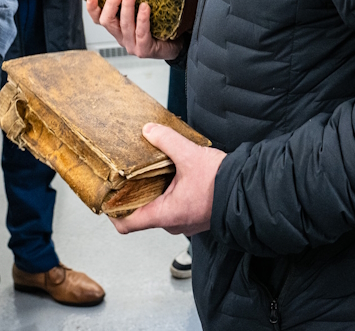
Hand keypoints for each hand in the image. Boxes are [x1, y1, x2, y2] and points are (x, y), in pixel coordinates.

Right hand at [86, 0, 181, 59]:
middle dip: (111, 4)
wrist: (175, 46)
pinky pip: (141, 32)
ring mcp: (132, 45)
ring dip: (126, 7)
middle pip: (107, 21)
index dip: (92, 8)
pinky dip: (142, 18)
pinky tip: (144, 7)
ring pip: (124, 25)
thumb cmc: (159, 28)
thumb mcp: (140, 13)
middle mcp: (121, 37)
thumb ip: (132, 2)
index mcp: (117, 29)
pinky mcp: (144, 49)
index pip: (98, 19)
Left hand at [109, 123, 225, 235]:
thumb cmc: (222, 183)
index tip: (106, 198)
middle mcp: (172, 223)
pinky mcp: (195, 216)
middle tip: (128, 176)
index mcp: (165, 215)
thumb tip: (149, 131)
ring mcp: (184, 221)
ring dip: (154, 192)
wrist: (248, 192)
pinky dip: (169, 193)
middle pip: (141, 213)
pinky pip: (174, 206)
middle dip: (134, 195)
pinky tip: (173, 175)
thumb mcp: (189, 156)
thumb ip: (166, 141)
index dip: (112, 212)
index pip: (126, 224)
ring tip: (152, 171)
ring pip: (159, 209)